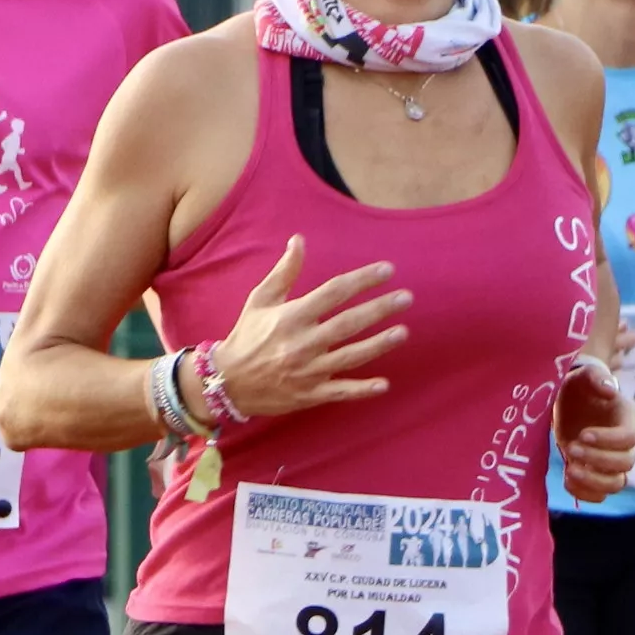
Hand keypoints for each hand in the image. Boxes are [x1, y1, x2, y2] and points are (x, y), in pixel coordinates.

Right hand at [213, 236, 406, 420]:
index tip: (387, 270)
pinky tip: (384, 384)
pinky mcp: (310, 394)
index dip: (362, 280)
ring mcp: (308, 371)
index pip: (333, 292)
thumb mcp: (260, 299)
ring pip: (350, 356)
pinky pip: (340, 392)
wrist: (228, 382)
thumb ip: (284, 271)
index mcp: (291, 316)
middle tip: (406, 298)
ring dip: (378, 344)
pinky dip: (362, 390)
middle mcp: (302, 343)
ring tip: (403, 332)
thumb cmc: (247, 336)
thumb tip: (299, 240)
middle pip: (348, 323)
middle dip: (379, 309)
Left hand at [555, 355, 634, 501]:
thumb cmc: (580, 386)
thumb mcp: (583, 375)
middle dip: (598, 459)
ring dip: (594, 481)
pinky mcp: (596, 474)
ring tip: (570, 470)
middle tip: (571, 447)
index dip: (608, 440)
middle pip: (626, 463)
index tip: (583, 434)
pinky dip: (585, 494)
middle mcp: (625, 445)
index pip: (629, 438)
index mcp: (627, 419)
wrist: (571, 402)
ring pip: (617, 484)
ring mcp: (611, 462)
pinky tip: (567, 478)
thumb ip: (596, 377)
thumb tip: (610, 391)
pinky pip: (599, 495)